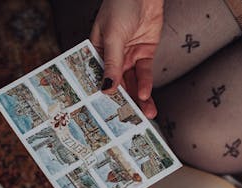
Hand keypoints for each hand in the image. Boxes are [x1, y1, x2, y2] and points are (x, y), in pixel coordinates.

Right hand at [90, 0, 163, 117]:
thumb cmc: (120, 6)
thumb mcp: (113, 36)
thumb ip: (112, 64)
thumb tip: (107, 89)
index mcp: (96, 53)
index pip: (96, 79)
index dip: (100, 97)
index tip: (103, 116)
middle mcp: (112, 57)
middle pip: (116, 85)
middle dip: (123, 103)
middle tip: (126, 122)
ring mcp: (129, 56)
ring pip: (132, 83)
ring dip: (138, 99)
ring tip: (143, 115)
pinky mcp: (144, 53)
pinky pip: (144, 73)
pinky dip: (145, 84)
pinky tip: (145, 95)